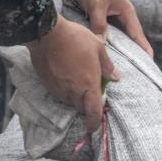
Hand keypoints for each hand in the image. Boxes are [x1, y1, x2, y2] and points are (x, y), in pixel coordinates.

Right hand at [27, 15, 117, 132]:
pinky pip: (57, 93)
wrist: (45, 32)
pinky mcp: (46, 82)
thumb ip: (107, 66)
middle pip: (80, 107)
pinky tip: (65, 80)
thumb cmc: (75, 38)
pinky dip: (63, 91)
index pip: (94, 111)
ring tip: (77, 87)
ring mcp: (58, 87)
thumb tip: (116, 77)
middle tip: (89, 98)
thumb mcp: (98, 48)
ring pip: (68, 101)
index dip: (95, 122)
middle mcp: (73, 90)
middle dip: (86, 107)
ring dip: (74, 99)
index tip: (94, 128)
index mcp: (89, 84)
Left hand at [34, 0, 151, 55]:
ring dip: (115, 48)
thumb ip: (99, 25)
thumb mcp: (96, 5)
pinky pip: (103, 32)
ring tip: (116, 66)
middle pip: (128, 39)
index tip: (149, 64)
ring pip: (115, 37)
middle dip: (130, 53)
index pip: (138, 35)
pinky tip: (101, 52)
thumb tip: (101, 44)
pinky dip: (102, 41)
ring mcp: (109, 16)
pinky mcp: (98, 16)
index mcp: (126, 12)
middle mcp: (120, 16)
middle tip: (133, 71)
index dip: (144, 50)